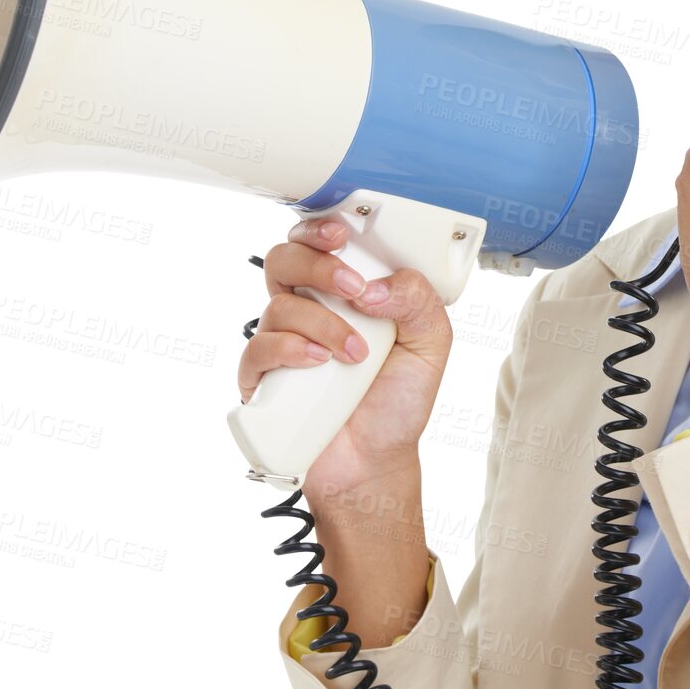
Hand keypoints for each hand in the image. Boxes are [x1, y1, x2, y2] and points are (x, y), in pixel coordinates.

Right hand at [238, 217, 453, 500]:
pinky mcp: (262, 378)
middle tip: (354, 292)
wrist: (376, 460)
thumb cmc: (397, 398)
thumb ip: (418, 299)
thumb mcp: (431, 342)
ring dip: (323, 323)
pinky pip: (258, 348)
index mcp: (343, 291)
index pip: (317, 241)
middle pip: (285, 258)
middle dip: (319, 266)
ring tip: (356, 354)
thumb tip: (374, 286)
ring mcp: (282, 342)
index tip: (342, 235)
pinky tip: (320, 364)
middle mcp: (308, 309)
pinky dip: (291, 350)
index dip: (320, 228)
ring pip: (278, 303)